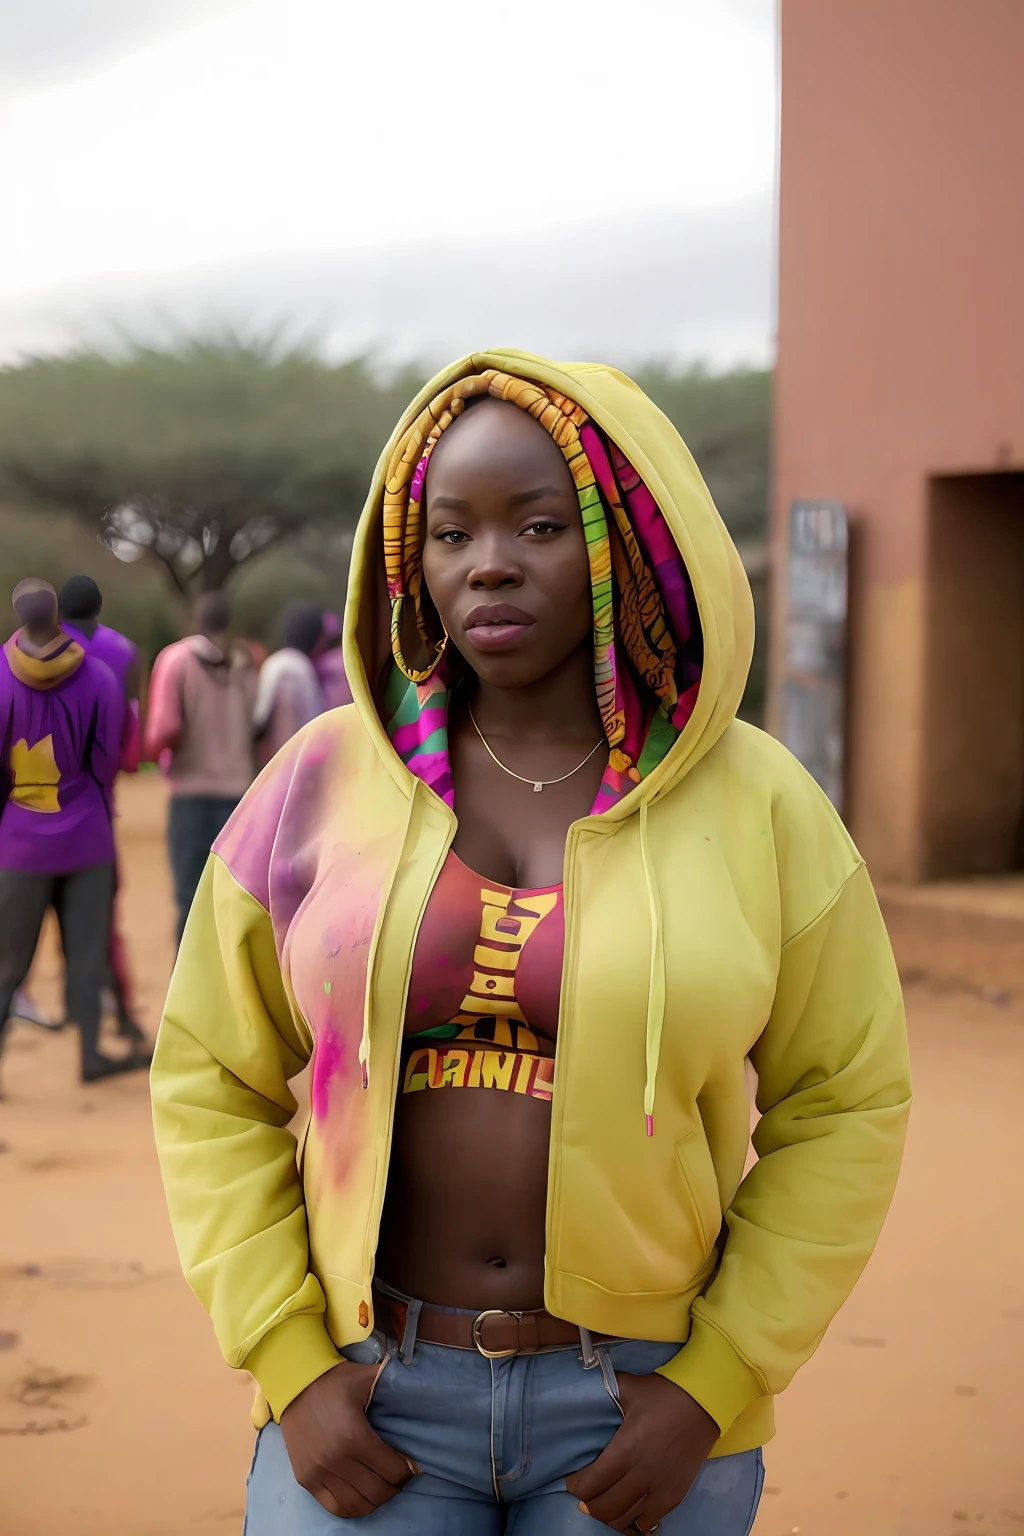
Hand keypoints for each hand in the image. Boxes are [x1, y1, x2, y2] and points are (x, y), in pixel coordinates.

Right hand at [280, 1361, 416, 1517]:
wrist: (294, 1384)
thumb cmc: (334, 1380)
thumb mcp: (366, 1377)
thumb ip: (393, 1383)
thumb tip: (423, 1386)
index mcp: (354, 1435)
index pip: (391, 1470)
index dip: (407, 1471)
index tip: (411, 1466)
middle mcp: (336, 1459)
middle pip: (377, 1492)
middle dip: (394, 1487)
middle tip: (398, 1476)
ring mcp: (319, 1472)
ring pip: (357, 1505)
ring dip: (375, 1500)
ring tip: (381, 1486)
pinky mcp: (306, 1479)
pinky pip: (334, 1507)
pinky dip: (352, 1507)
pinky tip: (361, 1495)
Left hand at [564, 1371, 719, 1531]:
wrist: (704, 1403)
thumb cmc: (664, 1394)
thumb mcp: (629, 1388)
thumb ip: (606, 1389)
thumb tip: (585, 1378)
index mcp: (625, 1450)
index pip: (591, 1484)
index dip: (576, 1487)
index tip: (572, 1481)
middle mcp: (640, 1475)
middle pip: (604, 1507)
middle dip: (588, 1505)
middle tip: (584, 1496)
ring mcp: (659, 1489)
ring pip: (624, 1520)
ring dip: (609, 1517)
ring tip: (603, 1505)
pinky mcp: (675, 1495)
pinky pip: (649, 1522)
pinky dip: (634, 1522)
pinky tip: (628, 1514)